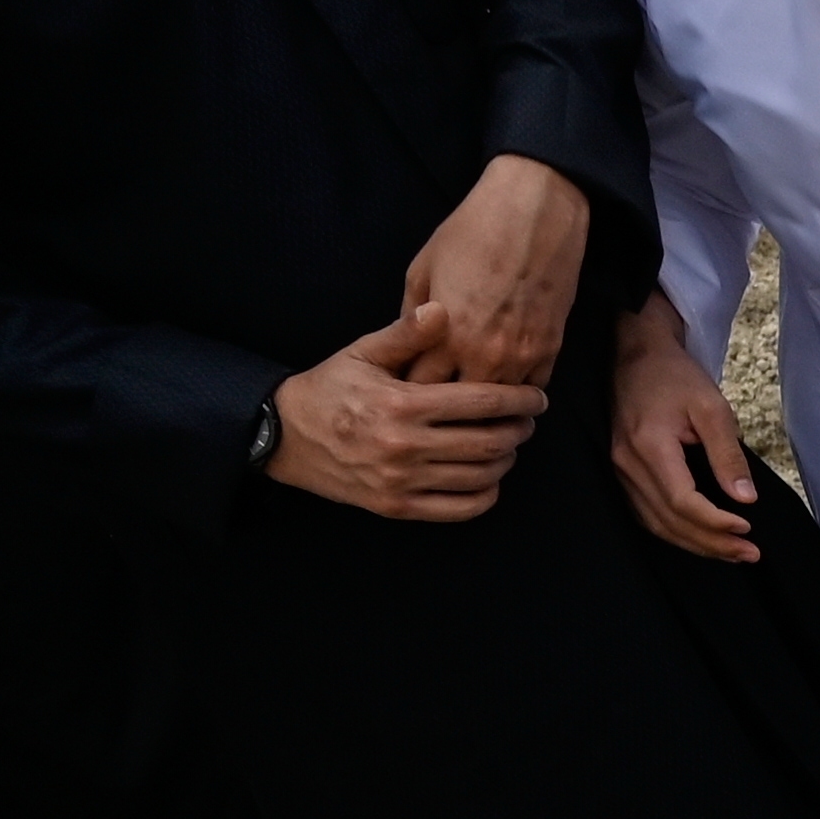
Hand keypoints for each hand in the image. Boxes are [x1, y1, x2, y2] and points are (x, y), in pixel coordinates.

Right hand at [268, 312, 545, 521]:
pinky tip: (488, 477)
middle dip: (519, 430)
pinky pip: (459, 509)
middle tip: (527, 421)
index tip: (537, 398)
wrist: (282, 435)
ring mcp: (401, 481)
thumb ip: (406, 334)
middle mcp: (404, 445)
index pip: (481, 401)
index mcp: (402, 403)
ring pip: (480, 476)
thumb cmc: (329, 388)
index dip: (520, 400)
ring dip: (505, 460)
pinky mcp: (396, 507)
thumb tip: (443, 309)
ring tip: (509, 444)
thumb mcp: (362, 352)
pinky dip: (485, 495)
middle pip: (489, 442)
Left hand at [396, 153, 591, 391]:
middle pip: (458, 406)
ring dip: (485, 406)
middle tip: (437, 406)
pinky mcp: (550, 350)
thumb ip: (412, 316)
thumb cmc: (471, 233)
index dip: (410, 393)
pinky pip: (531, 389)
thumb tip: (409, 347)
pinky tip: (506, 386)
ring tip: (473, 407)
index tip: (405, 394)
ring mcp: (521, 357)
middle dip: (445, 408)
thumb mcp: (423, 269)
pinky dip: (516, 391)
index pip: (419, 388)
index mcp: (444, 337)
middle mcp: (482, 355)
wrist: (534, 214)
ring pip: (499, 406)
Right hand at [607, 291, 764, 562]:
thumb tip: (746, 499)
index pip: (682, 501)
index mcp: (648, 446)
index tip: (748, 530)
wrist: (637, 356)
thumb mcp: (712, 408)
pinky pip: (646, 514)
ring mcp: (619, 470)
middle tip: (749, 554)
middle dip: (712, 543)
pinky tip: (701, 539)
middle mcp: (626, 464)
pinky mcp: (621, 472)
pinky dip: (675, 532)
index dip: (715, 523)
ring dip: (695, 544)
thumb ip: (728, 456)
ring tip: (732, 553)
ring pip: (656, 523)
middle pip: (669, 520)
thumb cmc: (675, 377)